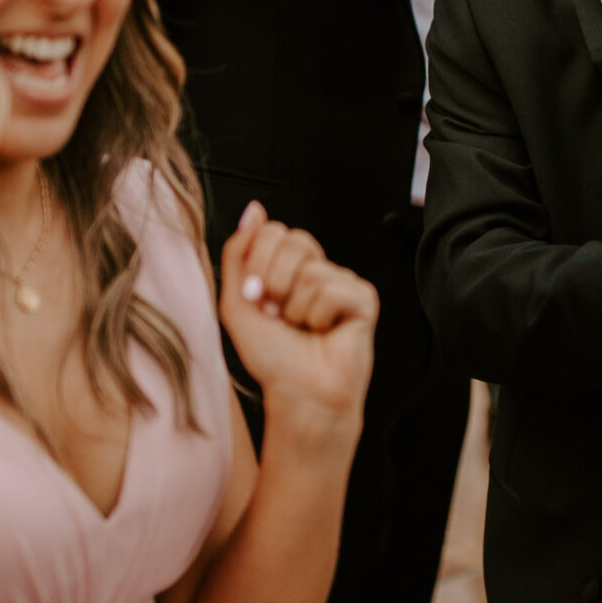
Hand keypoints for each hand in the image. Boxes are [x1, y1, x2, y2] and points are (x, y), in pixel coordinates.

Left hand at [219, 201, 377, 441]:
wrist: (299, 393)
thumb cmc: (272, 356)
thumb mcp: (237, 302)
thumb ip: (239, 253)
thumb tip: (255, 209)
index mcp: (289, 267)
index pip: (273, 232)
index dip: (258, 264)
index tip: (256, 299)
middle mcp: (318, 269)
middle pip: (294, 240)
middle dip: (274, 282)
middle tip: (278, 315)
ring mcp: (343, 282)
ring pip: (311, 271)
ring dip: (296, 309)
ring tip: (304, 329)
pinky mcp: (364, 298)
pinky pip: (333, 290)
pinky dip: (319, 317)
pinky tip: (326, 332)